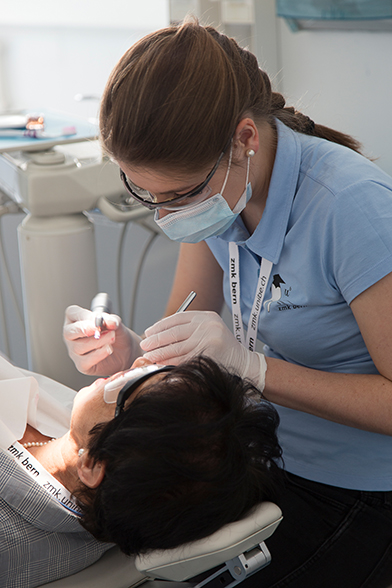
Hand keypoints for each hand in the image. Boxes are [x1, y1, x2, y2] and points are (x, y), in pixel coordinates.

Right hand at [63, 305, 141, 376]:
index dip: (84, 315)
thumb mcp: (117, 324)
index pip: (73, 313)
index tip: (97, 317)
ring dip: (97, 341)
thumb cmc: (116, 335)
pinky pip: (85, 361)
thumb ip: (113, 321)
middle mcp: (72, 336)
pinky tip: (108, 349)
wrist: (126, 353)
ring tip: (112, 338)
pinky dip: (98, 355)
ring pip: (79, 347)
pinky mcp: (82, 365)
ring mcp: (75, 351)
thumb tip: (110, 321)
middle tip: (97, 328)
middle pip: (69, 332)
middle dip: (84, 329)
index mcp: (77, 320)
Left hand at [140, 311, 266, 389]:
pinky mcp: (209, 354)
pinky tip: (160, 364)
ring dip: (159, 352)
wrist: (244, 364)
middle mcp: (208, 325)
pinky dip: (170, 362)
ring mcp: (209, 339)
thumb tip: (159, 335)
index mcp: (207, 316)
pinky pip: (184, 359)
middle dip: (156, 339)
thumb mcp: (209, 331)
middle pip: (175, 332)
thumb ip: (189, 330)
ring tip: (148, 356)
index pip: (177, 318)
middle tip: (144, 345)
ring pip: (177, 347)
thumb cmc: (223, 350)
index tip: (148, 332)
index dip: (160, 325)